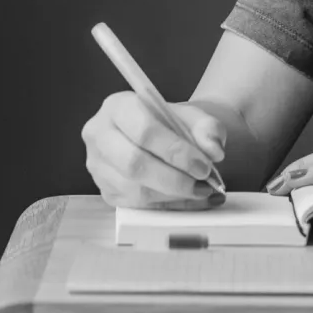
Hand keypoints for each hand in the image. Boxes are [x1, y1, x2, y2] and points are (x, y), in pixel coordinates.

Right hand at [82, 91, 227, 209]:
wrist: (163, 134)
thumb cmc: (174, 124)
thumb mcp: (194, 116)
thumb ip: (208, 129)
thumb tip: (213, 151)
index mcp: (118, 106)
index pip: (144, 131)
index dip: (175, 151)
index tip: (203, 164)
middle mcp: (100, 135)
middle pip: (134, 164)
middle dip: (174, 178)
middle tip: (203, 182)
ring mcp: (99, 166)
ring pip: (135, 190)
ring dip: (173, 195)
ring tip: (201, 190)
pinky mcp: (106, 191)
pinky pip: (137, 206)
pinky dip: (169, 205)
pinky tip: (189, 199)